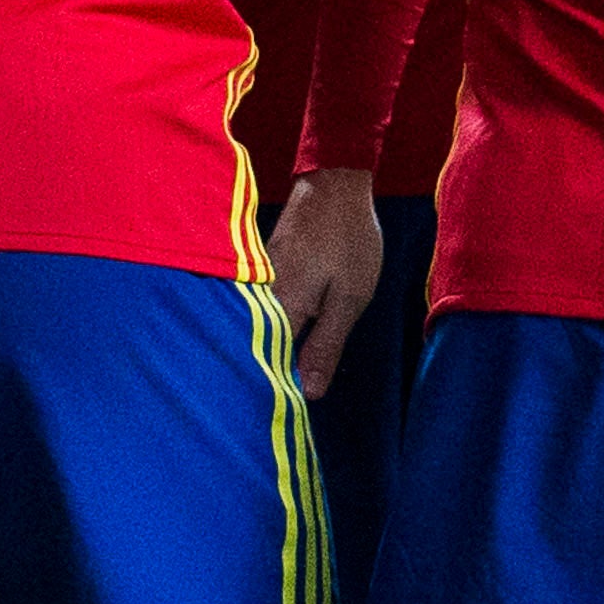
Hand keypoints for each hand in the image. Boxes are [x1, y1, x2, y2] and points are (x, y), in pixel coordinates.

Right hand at [270, 166, 388, 396]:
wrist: (333, 184)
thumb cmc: (348, 240)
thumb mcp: (350, 298)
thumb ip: (326, 346)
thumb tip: (308, 392)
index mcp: (282, 308)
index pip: (269, 366)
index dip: (276, 393)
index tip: (282, 419)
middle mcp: (259, 298)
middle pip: (253, 351)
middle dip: (263, 378)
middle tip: (270, 409)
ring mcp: (256, 283)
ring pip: (252, 331)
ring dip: (263, 353)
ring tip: (268, 380)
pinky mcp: (259, 271)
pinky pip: (256, 311)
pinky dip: (264, 329)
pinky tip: (275, 341)